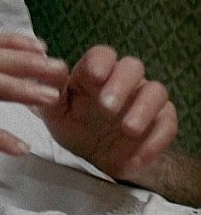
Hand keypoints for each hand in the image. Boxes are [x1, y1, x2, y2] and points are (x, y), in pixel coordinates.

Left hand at [38, 45, 177, 182]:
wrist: (96, 158)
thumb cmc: (74, 127)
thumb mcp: (55, 115)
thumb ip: (51, 95)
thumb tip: (47, 73)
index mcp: (94, 75)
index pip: (101, 55)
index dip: (101, 61)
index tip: (95, 75)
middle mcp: (123, 81)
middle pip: (132, 67)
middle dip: (121, 84)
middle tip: (107, 106)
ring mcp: (144, 100)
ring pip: (156, 91)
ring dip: (144, 109)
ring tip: (128, 130)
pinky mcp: (161, 122)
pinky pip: (167, 124)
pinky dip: (155, 140)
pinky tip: (137, 157)